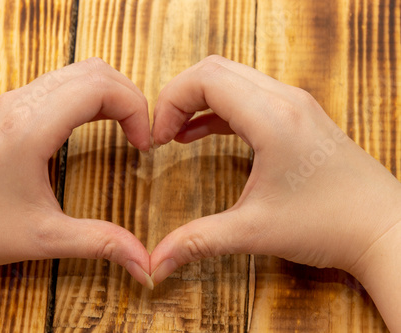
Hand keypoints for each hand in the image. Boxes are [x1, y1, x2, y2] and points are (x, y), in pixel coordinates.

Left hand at [0, 58, 153, 328]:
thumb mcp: (44, 238)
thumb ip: (101, 244)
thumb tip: (145, 264)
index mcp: (31, 127)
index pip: (100, 87)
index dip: (135, 108)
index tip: (145, 143)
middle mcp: (20, 103)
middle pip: (93, 71)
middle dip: (128, 97)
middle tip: (141, 134)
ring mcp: (11, 102)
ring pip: (75, 72)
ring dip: (108, 93)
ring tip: (125, 128)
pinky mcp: (6, 109)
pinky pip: (58, 83)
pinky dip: (87, 96)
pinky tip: (94, 125)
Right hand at [150, 55, 400, 329]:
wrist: (384, 229)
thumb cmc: (328, 225)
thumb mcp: (253, 232)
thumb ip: (198, 241)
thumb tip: (156, 264)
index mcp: (272, 118)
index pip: (205, 79)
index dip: (170, 101)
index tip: (157, 137)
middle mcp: (285, 100)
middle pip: (216, 69)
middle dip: (179, 96)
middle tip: (162, 132)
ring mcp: (296, 104)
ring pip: (233, 78)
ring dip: (199, 99)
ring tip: (175, 132)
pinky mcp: (300, 116)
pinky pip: (249, 96)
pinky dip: (219, 108)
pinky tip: (201, 133)